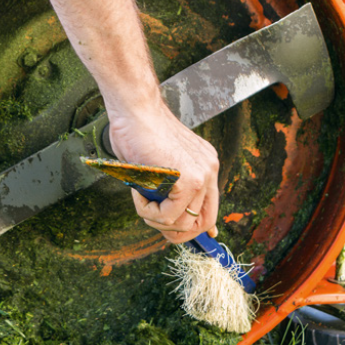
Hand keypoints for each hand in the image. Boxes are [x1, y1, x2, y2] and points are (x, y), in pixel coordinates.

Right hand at [107, 103, 219, 243]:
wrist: (134, 109)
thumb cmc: (138, 131)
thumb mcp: (159, 164)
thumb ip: (169, 187)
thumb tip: (169, 218)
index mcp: (205, 164)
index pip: (211, 207)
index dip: (199, 228)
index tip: (187, 235)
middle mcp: (209, 169)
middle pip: (203, 222)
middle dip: (176, 232)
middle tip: (153, 220)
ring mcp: (201, 174)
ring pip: (182, 223)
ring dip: (155, 219)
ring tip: (140, 199)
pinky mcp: (188, 179)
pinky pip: (167, 216)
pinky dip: (147, 212)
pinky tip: (138, 194)